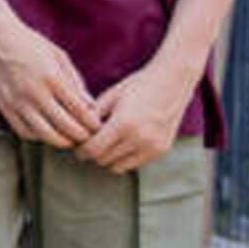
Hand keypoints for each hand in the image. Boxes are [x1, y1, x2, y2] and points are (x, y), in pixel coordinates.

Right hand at [0, 8, 97, 148]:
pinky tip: (47, 132)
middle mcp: (34, 92)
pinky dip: (39, 137)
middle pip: (65, 126)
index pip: (79, 110)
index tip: (98, 127)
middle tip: (88, 137)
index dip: (92, 123)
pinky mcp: (4, 107)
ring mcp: (17, 102)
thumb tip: (90, 107)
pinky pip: (24, 132)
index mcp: (52, 77)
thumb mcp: (59, 57)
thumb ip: (76, 82)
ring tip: (70, 139)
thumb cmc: (31, 44)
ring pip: (44, 134)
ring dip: (61, 141)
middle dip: (81, 135)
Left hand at [73, 56, 199, 172]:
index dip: (81, 151)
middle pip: (103, 160)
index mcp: (123, 124)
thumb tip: (75, 135)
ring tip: (109, 142)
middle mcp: (139, 138)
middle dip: (94, 153)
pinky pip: (135, 164)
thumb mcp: (110, 97)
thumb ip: (91, 117)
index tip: (78, 147)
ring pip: (118, 167)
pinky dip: (126, 157)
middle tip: (93, 142)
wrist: (173, 80)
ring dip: (110, 158)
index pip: (93, 150)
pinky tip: (125, 142)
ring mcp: (153, 146)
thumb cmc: (138, 85)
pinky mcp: (162, 150)